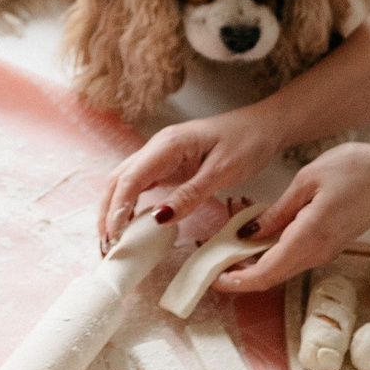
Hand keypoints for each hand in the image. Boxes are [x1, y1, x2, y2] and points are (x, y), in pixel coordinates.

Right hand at [97, 107, 284, 250]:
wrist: (264, 125)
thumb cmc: (248, 143)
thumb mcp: (223, 171)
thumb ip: (190, 195)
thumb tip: (158, 219)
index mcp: (168, 144)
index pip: (131, 179)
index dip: (117, 209)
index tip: (113, 238)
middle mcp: (158, 147)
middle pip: (119, 179)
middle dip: (107, 211)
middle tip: (106, 245)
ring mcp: (161, 154)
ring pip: (125, 181)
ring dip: (114, 207)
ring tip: (112, 238)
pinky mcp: (169, 163)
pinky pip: (141, 183)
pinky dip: (129, 203)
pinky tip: (130, 222)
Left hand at [212, 141, 369, 293]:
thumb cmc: (356, 170)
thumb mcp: (307, 180)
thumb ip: (278, 211)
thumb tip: (249, 234)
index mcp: (309, 236)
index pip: (267, 272)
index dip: (238, 281)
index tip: (214, 278)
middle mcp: (318, 252)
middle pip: (272, 276)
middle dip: (240, 275)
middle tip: (212, 261)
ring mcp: (325, 251)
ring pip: (283, 268)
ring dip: (255, 264)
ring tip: (228, 246)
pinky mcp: (329, 245)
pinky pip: (295, 257)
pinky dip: (272, 254)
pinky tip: (256, 238)